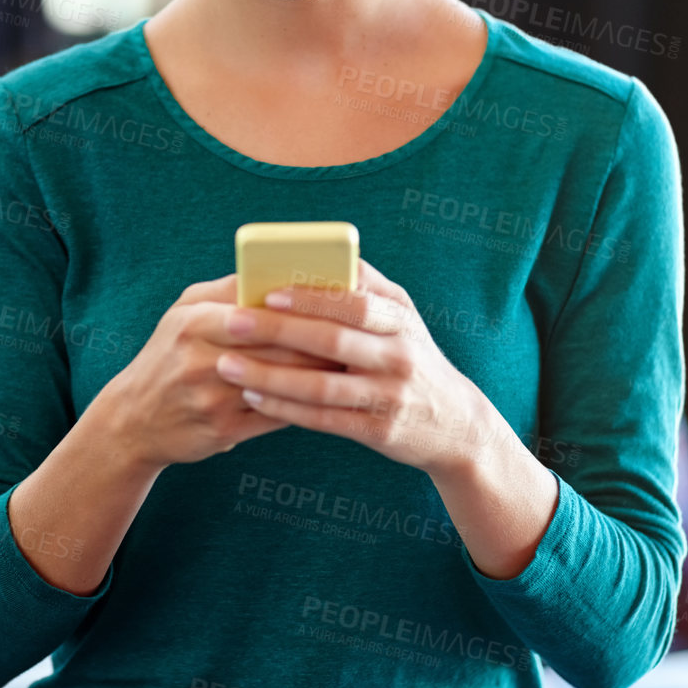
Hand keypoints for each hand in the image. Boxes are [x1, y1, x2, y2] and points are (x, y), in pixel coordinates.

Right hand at [104, 274, 348, 472]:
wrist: (132, 420)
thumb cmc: (167, 355)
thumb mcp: (182, 313)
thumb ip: (226, 290)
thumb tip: (278, 269)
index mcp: (192, 323)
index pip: (259, 311)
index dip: (300, 309)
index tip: (336, 303)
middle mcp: (200, 361)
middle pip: (277, 348)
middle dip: (319, 342)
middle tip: (357, 335)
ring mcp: (211, 399)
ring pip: (281, 383)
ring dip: (319, 374)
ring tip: (350, 363)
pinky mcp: (223, 430)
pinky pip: (275, 415)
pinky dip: (304, 404)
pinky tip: (326, 395)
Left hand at [211, 256, 490, 475]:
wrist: (457, 424)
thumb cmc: (414, 359)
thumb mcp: (403, 319)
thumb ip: (366, 288)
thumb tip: (314, 257)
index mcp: (401, 319)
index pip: (354, 301)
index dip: (311, 297)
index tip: (268, 292)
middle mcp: (399, 355)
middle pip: (332, 340)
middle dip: (278, 330)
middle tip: (233, 322)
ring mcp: (390, 395)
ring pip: (322, 385)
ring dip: (271, 375)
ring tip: (229, 366)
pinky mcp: (379, 431)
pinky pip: (324, 419)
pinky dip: (286, 409)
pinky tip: (254, 398)